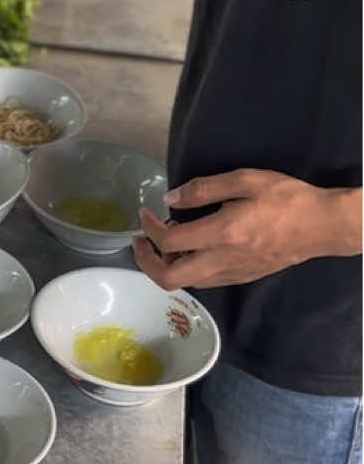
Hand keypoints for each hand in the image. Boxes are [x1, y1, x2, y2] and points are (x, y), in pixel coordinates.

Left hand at [132, 169, 360, 289]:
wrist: (322, 226)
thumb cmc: (286, 199)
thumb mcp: (245, 180)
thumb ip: (204, 189)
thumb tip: (171, 198)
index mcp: (222, 234)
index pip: (169, 242)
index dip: (148, 229)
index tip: (144, 213)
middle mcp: (222, 260)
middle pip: (169, 278)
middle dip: (145, 261)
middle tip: (140, 241)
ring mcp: (233, 273)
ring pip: (186, 283)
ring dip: (166, 265)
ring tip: (165, 242)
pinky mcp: (242, 278)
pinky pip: (204, 281)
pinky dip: (187, 269)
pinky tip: (191, 249)